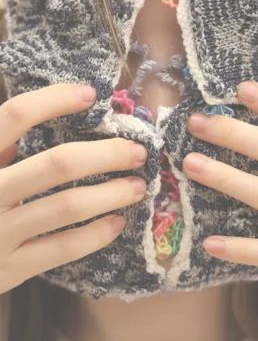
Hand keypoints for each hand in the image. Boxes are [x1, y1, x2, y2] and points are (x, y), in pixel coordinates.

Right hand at [0, 84, 147, 293]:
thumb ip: (0, 150)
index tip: (90, 95)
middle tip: (138, 153)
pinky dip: (96, 234)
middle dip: (107, 154)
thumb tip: (45, 121)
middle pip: (58, 163)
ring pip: (67, 205)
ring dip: (112, 194)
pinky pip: (63, 248)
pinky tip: (117, 223)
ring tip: (137, 187)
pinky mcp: (9, 268)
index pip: (12, 116)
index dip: (53, 100)